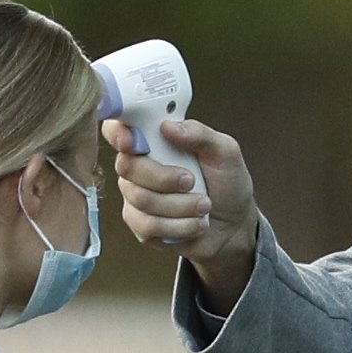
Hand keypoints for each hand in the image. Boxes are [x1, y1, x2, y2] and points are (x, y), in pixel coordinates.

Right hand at [101, 119, 257, 312]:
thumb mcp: (224, 152)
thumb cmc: (226, 184)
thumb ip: (199, 134)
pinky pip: (148, 226)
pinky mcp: (141, 227)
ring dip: (181, 205)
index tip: (133, 141)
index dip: (117, 133)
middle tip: (192, 181)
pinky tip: (195, 223)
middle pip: (126, 166)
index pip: (117, 129)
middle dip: (164, 177)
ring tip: (204, 205)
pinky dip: (180, 226)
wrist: (234, 226)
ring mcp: (136, 198)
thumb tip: (168, 126)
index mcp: (154, 141)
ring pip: (140, 199)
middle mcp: (139, 168)